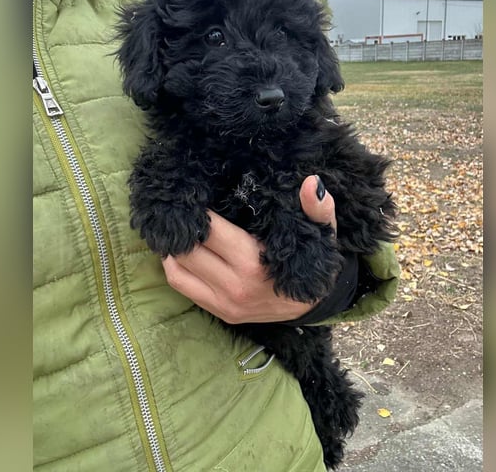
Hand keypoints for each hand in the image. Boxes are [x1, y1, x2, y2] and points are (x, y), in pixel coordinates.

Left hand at [161, 175, 336, 323]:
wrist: (315, 305)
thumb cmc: (314, 260)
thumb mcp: (323, 230)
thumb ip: (318, 207)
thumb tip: (312, 183)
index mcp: (253, 262)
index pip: (208, 231)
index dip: (197, 212)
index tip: (193, 196)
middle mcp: (234, 285)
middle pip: (187, 250)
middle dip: (179, 228)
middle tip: (179, 209)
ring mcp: (224, 302)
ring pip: (177, 269)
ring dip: (172, 247)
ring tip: (176, 229)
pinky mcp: (220, 312)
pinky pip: (182, 286)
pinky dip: (175, 266)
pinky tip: (181, 250)